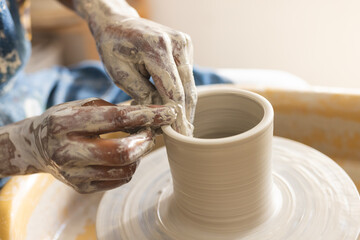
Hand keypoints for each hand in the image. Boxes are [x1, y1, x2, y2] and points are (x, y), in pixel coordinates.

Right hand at [20, 98, 174, 192]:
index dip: (146, 115)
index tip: (168, 112)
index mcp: (65, 123)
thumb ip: (115, 110)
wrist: (36, 147)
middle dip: (146, 140)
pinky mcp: (81, 188)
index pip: (115, 119)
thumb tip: (152, 114)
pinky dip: (130, 166)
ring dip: (140, 154)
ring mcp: (73, 174)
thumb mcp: (83, 106)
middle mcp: (67, 151)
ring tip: (138, 142)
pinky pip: (119, 180)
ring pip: (124, 169)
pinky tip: (126, 155)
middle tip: (152, 131)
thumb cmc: (66, 121)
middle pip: (122, 152)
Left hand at [74, 0, 196, 135]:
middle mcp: (177, 43)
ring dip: (186, 107)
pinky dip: (183, 94)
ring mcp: (184, 43)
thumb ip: (143, 95)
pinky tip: (179, 111)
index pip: (173, 91)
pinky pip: (187, 77)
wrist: (118, 23)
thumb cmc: (113, 47)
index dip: (177, 117)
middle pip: (187, 89)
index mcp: (157, 47)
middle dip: (185, 116)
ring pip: (190, 85)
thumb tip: (160, 119)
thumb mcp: (120, 74)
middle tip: (185, 139)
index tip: (179, 137)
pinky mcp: (185, 47)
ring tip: (184, 129)